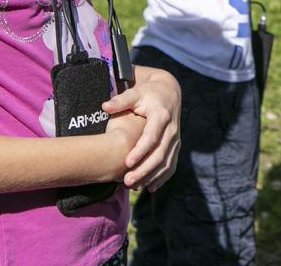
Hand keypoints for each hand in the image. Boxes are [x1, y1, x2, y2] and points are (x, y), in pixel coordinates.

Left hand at [102, 66, 180, 190]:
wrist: (169, 92)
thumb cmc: (148, 93)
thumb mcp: (136, 92)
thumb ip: (121, 100)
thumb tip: (105, 106)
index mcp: (161, 116)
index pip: (151, 137)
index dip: (140, 151)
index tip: (126, 163)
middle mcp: (171, 129)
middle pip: (159, 154)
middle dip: (144, 170)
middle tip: (127, 182)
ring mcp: (175, 139)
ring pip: (166, 163)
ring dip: (151, 177)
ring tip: (134, 187)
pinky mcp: (176, 145)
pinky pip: (172, 164)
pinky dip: (162, 177)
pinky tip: (149, 187)